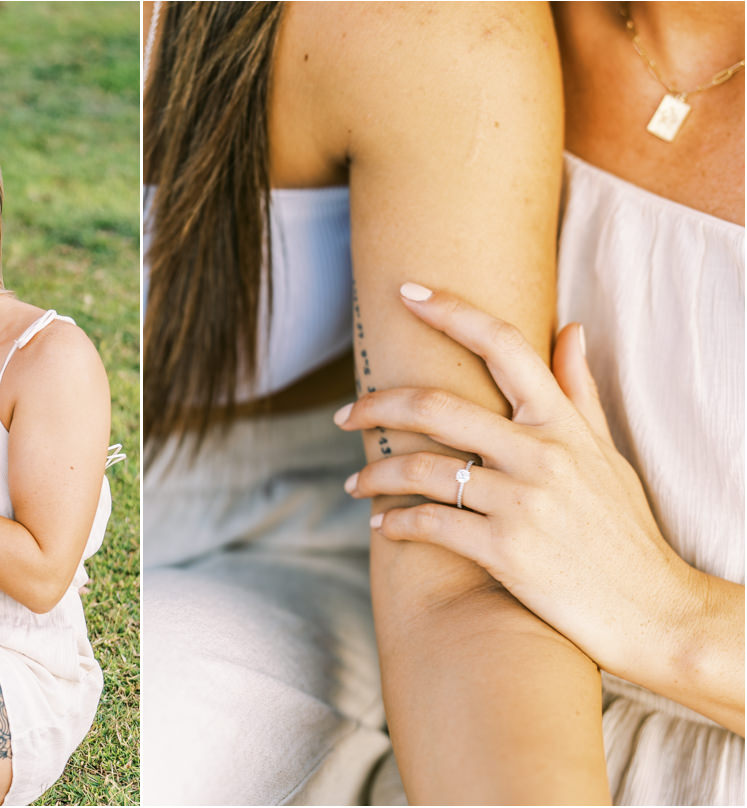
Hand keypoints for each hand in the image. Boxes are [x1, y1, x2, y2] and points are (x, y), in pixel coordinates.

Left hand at [335, 283, 700, 685]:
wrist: (653, 611)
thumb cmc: (625, 531)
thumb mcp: (607, 455)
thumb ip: (578, 392)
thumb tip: (569, 328)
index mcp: (562, 424)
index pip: (504, 344)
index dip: (451, 311)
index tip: (406, 294)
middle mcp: (540, 454)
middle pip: (437, 407)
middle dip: (377, 406)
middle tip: (344, 416)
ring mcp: (522, 503)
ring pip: (422, 469)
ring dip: (375, 475)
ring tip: (356, 484)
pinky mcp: (505, 551)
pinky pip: (430, 524)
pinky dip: (396, 523)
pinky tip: (383, 526)